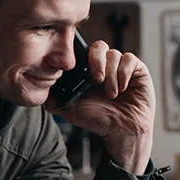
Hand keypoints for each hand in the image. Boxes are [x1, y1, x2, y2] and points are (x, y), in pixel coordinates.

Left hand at [46, 41, 154, 173]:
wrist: (122, 133)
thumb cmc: (99, 121)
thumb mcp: (71, 110)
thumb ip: (55, 99)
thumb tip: (42, 88)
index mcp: (89, 71)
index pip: (83, 51)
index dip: (80, 57)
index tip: (79, 72)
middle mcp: (106, 66)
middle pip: (99, 46)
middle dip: (96, 61)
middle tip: (96, 80)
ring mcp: (122, 68)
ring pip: (114, 54)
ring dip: (111, 75)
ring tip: (112, 94)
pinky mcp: (138, 71)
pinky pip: (130, 59)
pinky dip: (124, 73)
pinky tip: (123, 88)